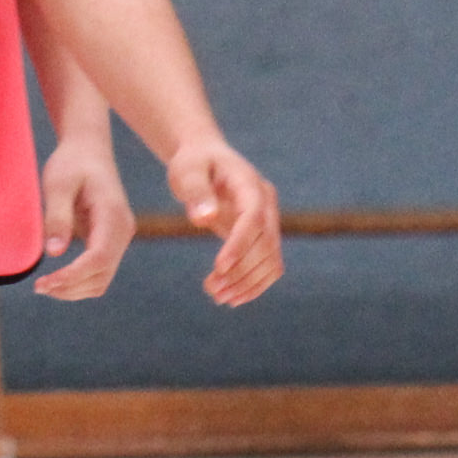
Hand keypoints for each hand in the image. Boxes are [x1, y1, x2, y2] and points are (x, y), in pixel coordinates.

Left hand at [31, 136, 135, 300]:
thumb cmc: (71, 163)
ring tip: (45, 286)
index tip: (44, 283)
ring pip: (101, 279)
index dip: (72, 276)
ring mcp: (119, 238)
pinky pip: (98, 271)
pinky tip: (56, 279)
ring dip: (74, 289)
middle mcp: (122, 231)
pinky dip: (79, 281)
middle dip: (70, 287)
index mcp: (112, 215)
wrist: (88, 149)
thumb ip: (57, 217)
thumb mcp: (58, 185)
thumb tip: (55, 253)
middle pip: (101, 275)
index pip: (98, 259)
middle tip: (38, 287)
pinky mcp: (110, 242)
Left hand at [166, 139, 282, 306]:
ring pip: (271, 260)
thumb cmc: (194, 164)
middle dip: (240, 271)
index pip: (253, 217)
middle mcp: (266, 202)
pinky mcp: (264, 235)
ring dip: (247, 283)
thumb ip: (195, 191)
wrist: (206, 159)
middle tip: (210, 290)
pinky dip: (254, 284)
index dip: (240, 244)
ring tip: (216, 296)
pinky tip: (233, 297)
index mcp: (249, 183)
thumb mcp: (187, 171)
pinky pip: (269, 265)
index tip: (219, 267)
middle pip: (265, 243)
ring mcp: (269, 220)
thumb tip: (204, 219)